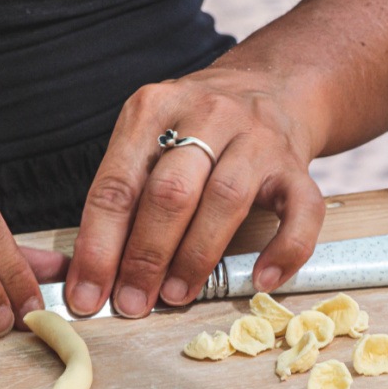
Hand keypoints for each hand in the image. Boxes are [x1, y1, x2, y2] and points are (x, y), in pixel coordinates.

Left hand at [66, 68, 325, 316]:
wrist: (272, 85)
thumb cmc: (198, 127)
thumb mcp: (151, 135)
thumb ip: (127, 192)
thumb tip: (98, 273)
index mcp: (153, 108)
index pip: (116, 185)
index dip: (98, 247)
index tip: (87, 295)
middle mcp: (206, 115)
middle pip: (170, 193)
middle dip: (145, 257)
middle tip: (132, 303)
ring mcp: (256, 139)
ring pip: (226, 200)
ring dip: (196, 257)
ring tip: (177, 296)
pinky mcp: (297, 165)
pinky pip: (300, 212)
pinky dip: (284, 250)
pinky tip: (262, 279)